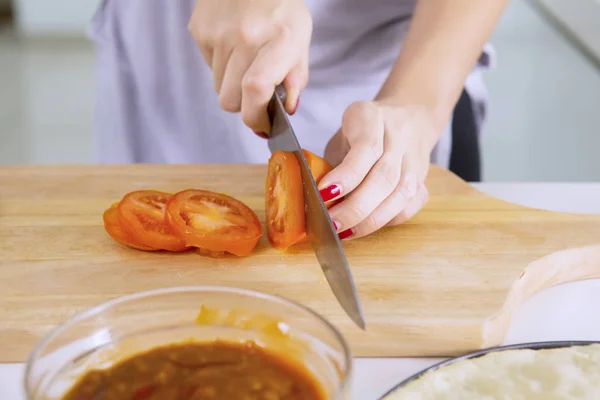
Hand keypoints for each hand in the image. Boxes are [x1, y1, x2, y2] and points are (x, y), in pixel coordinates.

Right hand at [188, 0, 311, 135]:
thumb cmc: (282, 9)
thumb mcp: (300, 40)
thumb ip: (296, 79)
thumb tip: (286, 111)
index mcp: (279, 39)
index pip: (256, 90)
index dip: (256, 117)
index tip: (263, 126)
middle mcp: (245, 36)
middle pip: (230, 100)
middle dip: (243, 106)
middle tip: (256, 96)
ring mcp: (218, 32)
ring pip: (218, 87)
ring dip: (231, 85)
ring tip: (246, 61)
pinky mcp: (199, 29)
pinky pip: (207, 67)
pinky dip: (221, 66)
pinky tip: (233, 46)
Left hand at [321, 101, 436, 239]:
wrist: (411, 116)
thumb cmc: (364, 130)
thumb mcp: (341, 134)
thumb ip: (331, 162)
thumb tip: (313, 199)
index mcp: (372, 119)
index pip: (365, 150)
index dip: (346, 176)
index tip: (325, 194)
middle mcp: (399, 138)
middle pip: (384, 177)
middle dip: (356, 207)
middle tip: (332, 223)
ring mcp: (415, 160)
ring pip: (400, 195)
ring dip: (371, 220)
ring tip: (345, 232)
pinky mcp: (423, 180)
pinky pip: (410, 205)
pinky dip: (388, 220)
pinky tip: (366, 227)